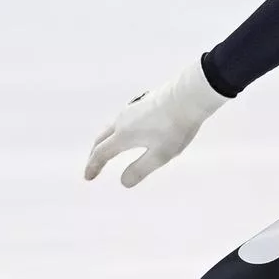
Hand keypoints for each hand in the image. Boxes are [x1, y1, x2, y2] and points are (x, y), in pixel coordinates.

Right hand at [84, 57, 229, 186]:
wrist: (189, 95)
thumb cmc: (175, 128)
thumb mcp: (160, 155)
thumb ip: (140, 169)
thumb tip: (123, 182)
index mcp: (124, 135)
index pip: (102, 153)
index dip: (93, 166)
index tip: (88, 177)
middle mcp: (122, 120)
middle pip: (101, 139)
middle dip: (95, 154)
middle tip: (93, 166)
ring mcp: (131, 109)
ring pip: (111, 127)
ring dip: (104, 141)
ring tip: (107, 150)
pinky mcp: (141, 103)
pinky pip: (121, 120)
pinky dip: (116, 132)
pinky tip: (128, 133)